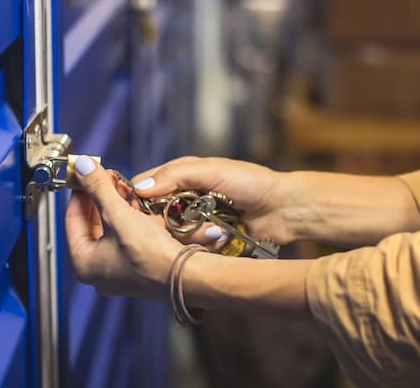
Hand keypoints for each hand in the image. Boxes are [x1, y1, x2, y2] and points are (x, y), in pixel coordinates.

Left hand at [65, 156, 181, 298]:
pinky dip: (129, 218)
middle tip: (106, 176)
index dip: (79, 191)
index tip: (85, 173)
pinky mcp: (136, 266)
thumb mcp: (118, 214)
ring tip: (122, 185)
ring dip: (116, 204)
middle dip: (100, 196)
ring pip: (110, 228)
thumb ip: (97, 188)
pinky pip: (125, 236)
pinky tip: (136, 203)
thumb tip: (82, 167)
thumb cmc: (151, 256)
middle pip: (91, 223)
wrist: (186, 275)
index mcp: (82, 263)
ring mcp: (117, 270)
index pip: (71, 218)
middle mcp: (97, 270)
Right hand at [131, 157, 295, 247]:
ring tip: (214, 229)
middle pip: (154, 217)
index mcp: (181, 176)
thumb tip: (139, 188)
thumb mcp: (211, 171)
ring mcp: (194, 222)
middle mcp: (183, 200)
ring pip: (170, 236)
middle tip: (182, 221)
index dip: (136, 199)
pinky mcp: (205, 242)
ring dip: (190, 235)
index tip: (136, 211)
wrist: (284, 209)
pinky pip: (189, 249)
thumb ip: (175, 176)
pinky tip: (218, 240)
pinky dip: (202, 246)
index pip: (145, 187)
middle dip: (166, 222)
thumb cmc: (251, 182)